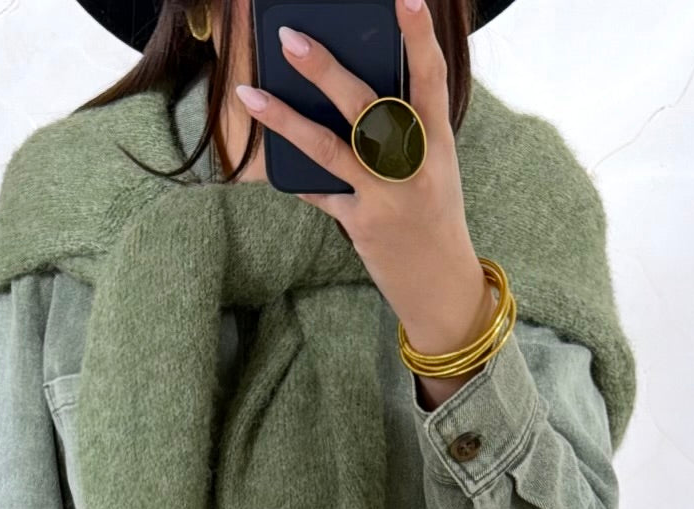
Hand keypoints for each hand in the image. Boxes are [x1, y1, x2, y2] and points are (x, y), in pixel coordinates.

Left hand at [235, 0, 494, 401]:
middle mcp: (413, 165)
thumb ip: (404, 130)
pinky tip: (266, 165)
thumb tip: (348, 91)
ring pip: (331, 148)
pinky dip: (297, 179)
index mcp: (437, 141)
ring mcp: (386, 196)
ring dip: (287, 119)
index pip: (430, 78)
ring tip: (251, 92)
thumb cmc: (433, 214)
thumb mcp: (433, 167)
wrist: (443, 286)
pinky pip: (321, 194)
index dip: (418, 37)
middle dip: (326, 71)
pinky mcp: (362, 225)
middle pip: (366, 107)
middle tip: (291, 38)